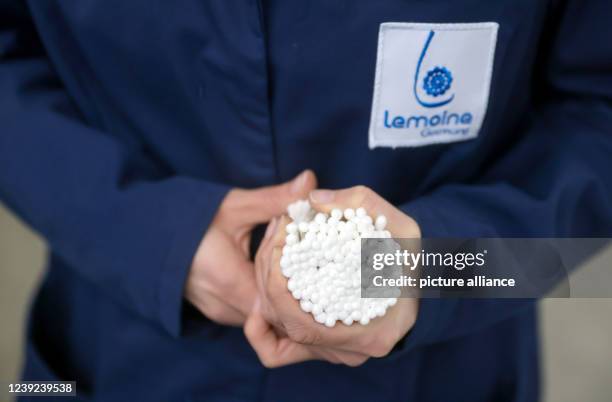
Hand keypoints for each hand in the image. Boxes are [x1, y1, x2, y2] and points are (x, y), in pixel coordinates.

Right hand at [185, 170, 316, 325]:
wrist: (147, 237)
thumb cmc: (189, 220)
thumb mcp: (234, 206)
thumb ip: (274, 198)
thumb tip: (310, 180)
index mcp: (230, 282)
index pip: (281, 301)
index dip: (303, 285)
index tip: (319, 263)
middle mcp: (225, 307)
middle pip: (275, 312)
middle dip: (294, 290)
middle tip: (315, 266)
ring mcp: (220, 313)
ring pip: (264, 315)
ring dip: (279, 297)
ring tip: (298, 272)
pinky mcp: (218, 312)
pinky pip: (251, 313)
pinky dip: (264, 298)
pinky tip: (275, 278)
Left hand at [245, 186, 420, 366]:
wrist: (419, 283)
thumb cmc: (411, 259)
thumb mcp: (402, 227)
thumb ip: (361, 204)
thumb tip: (313, 201)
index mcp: (373, 334)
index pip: (303, 322)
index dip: (278, 284)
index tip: (280, 241)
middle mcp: (350, 353)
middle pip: (285, 323)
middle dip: (269, 274)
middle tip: (276, 233)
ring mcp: (335, 353)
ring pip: (279, 326)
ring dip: (267, 282)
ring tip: (275, 243)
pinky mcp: (324, 346)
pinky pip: (280, 342)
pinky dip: (266, 315)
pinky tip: (269, 281)